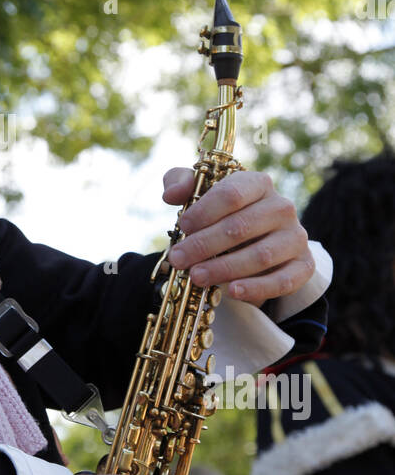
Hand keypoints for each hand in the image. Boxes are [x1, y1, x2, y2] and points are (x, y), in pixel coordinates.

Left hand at [162, 168, 313, 308]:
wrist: (256, 242)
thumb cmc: (222, 213)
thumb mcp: (199, 193)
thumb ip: (180, 182)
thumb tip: (170, 195)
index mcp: (258, 184)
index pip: (232, 194)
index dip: (204, 211)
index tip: (182, 226)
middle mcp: (282, 207)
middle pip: (241, 227)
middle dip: (205, 245)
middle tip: (179, 259)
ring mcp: (295, 237)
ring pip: (260, 255)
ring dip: (225, 268)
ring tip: (197, 277)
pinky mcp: (303, 266)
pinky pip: (283, 280)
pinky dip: (257, 288)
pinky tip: (233, 292)